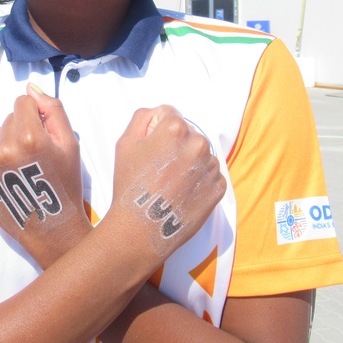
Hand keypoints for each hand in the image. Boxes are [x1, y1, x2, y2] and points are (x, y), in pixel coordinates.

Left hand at [0, 84, 90, 267]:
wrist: (52, 230)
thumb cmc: (66, 185)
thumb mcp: (70, 144)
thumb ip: (53, 109)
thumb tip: (31, 88)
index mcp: (28, 138)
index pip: (23, 103)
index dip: (36, 115)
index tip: (45, 135)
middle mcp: (2, 150)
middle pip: (9, 119)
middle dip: (23, 129)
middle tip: (37, 156)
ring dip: (8, 144)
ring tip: (24, 168)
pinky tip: (10, 175)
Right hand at [110, 106, 225, 264]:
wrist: (141, 228)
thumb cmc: (129, 185)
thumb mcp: (125, 143)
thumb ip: (143, 118)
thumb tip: (159, 114)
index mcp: (175, 128)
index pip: (170, 115)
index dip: (157, 131)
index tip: (151, 151)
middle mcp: (198, 143)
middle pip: (188, 135)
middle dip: (176, 147)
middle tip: (159, 170)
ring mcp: (210, 166)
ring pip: (201, 155)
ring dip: (190, 164)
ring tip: (170, 184)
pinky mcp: (218, 187)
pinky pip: (210, 176)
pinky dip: (199, 182)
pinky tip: (182, 194)